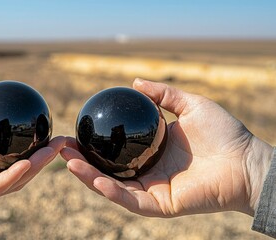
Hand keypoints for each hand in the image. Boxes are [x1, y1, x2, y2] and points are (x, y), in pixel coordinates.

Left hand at [0, 73, 64, 220]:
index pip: (16, 148)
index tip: (51, 125)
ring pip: (16, 178)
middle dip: (45, 156)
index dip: (35, 140)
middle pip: (23, 165)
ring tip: (54, 150)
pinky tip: (27, 165)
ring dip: (37, 166)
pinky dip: (14, 177)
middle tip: (63, 141)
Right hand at [61, 79, 272, 216]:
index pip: (116, 150)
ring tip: (68, 161)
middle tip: (62, 148)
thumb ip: (163, 94)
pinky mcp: (161, 205)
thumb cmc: (224, 133)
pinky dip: (110, 191)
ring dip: (88, 176)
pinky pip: (130, 200)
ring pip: (113, 186)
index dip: (94, 143)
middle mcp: (148, 172)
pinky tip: (93, 179)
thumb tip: (135, 83)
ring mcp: (153, 190)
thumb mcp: (189, 104)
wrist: (247, 161)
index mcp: (152, 152)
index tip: (76, 130)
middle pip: (108, 170)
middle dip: (83, 162)